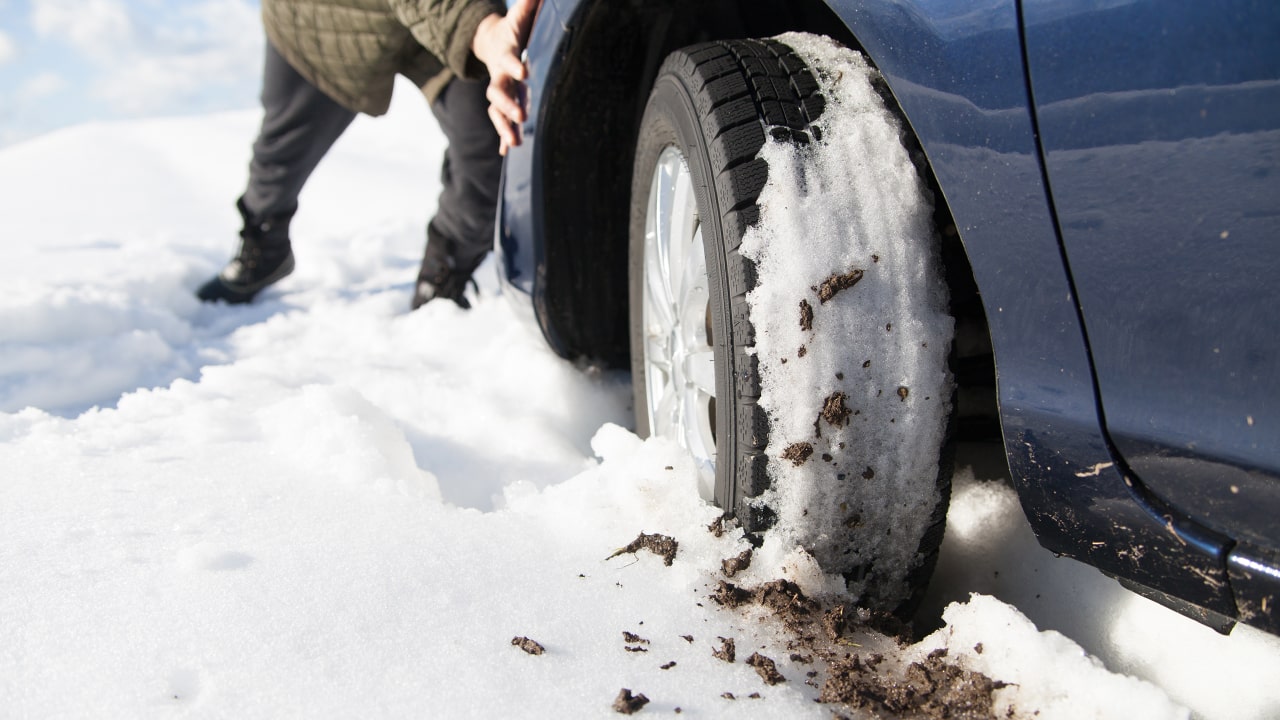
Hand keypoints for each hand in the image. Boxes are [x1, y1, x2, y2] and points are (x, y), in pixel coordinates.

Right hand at [472, 0, 541, 154]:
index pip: (509, 60)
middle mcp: (500, 77)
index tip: (524, 71)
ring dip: (505, 128)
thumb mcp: (521, 16)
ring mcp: (501, 93)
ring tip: (515, 143)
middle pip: (498, 93)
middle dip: (508, 105)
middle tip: (521, 116)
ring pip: (497, 112)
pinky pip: (502, 123)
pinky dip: (503, 137)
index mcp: (505, 56)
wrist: (494, 43)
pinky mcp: (504, 104)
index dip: (514, 65)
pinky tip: (507, 153)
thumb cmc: (515, 30)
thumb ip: (529, 4)